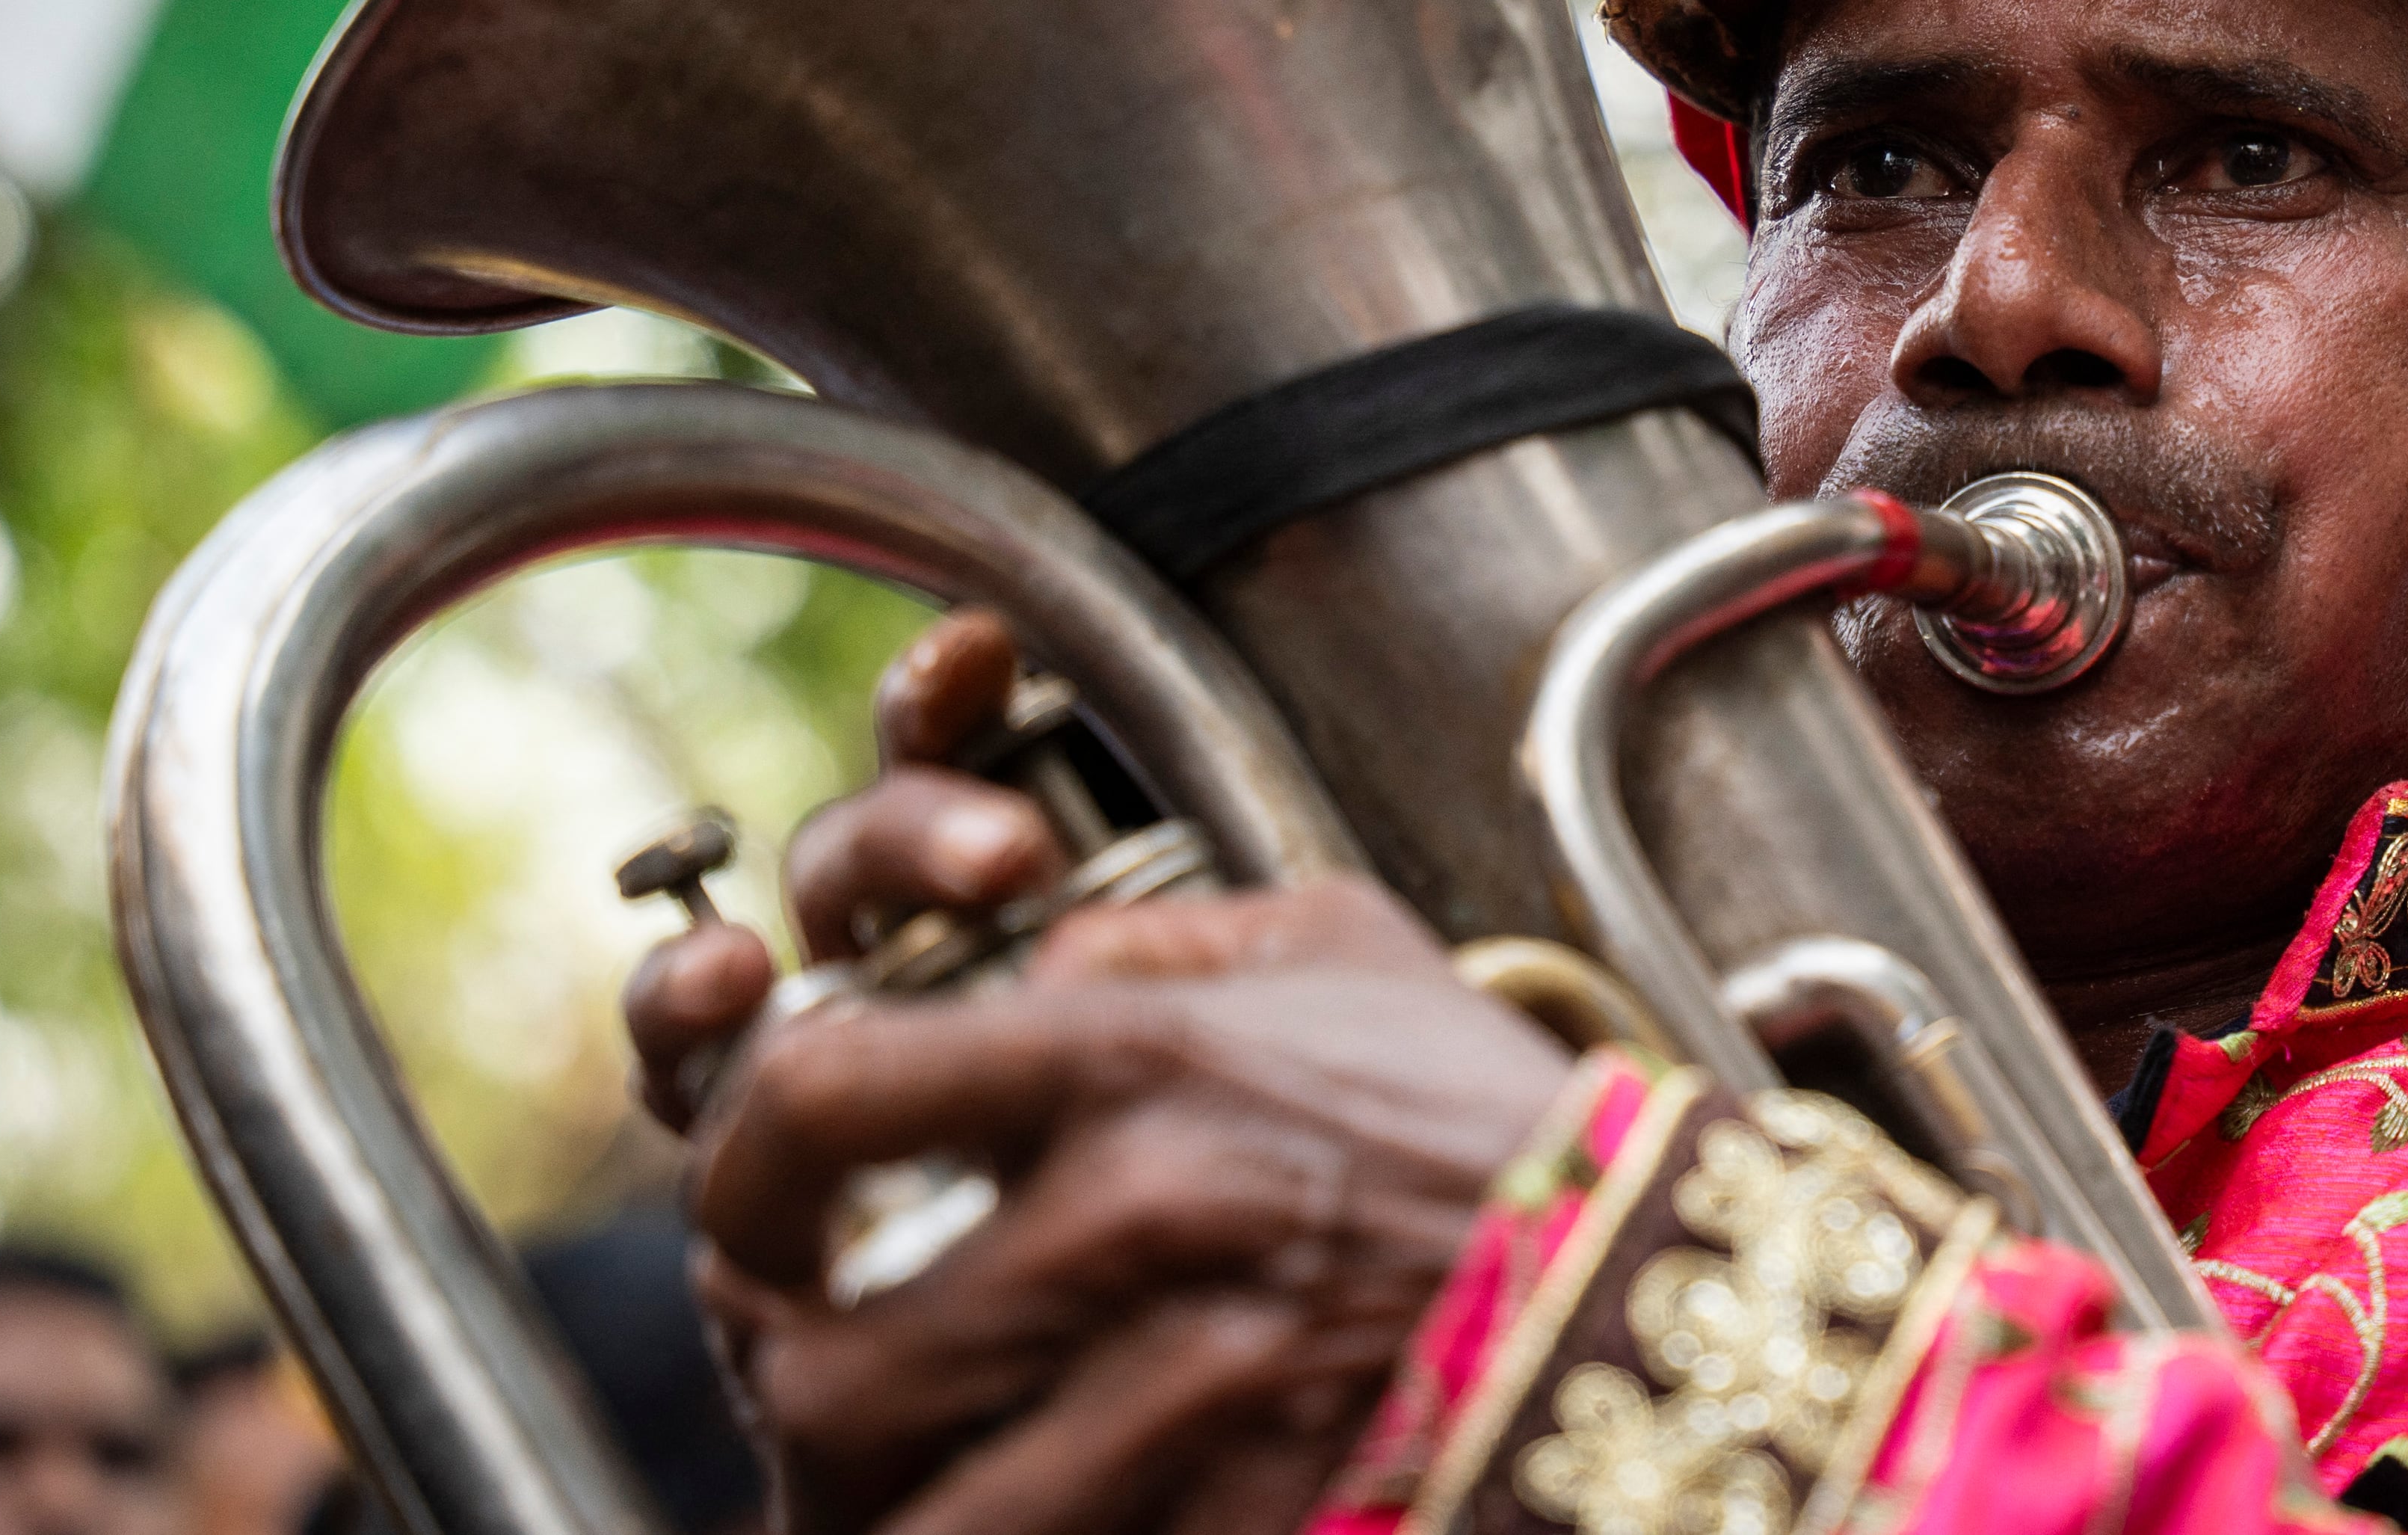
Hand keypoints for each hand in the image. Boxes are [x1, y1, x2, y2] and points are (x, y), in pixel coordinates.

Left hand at [623, 613, 1576, 1534]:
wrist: (1673, 1280)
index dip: (734, 1171)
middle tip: (801, 1381)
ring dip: (867, 1512)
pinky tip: (1022, 1507)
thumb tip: (1029, 959)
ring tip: (872, 1485)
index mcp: (1137, 1057)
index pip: (820, 1099)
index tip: (750, 1215)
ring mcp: (1196, 1389)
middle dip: (783, 1401)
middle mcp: (1144, 1219)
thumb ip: (1165, 931)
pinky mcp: (1245, 1513)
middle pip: (831, 1367)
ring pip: (917, 1519)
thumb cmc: (1489, 1110)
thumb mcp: (1340, 948)